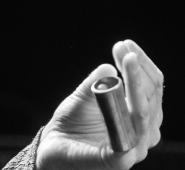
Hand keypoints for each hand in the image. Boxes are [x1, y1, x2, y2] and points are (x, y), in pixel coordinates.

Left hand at [35, 40, 163, 169]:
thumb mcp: (84, 95)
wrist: (51, 148)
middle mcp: (142, 133)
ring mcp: (133, 147)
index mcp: (139, 117)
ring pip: (145, 112)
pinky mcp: (119, 159)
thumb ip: (97, 82)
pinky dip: (129, 108)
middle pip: (152, 98)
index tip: (125, 44)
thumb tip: (109, 66)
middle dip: (139, 68)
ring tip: (127, 60)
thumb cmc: (71, 123)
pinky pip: (129, 133)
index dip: (141, 65)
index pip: (151, 89)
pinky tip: (124, 88)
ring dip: (137, 82)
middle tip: (125, 47)